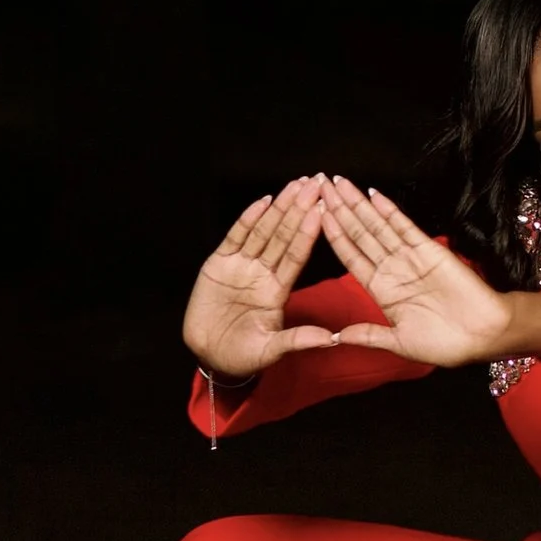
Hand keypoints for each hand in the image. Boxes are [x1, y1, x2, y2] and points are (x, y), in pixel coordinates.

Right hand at [181, 180, 343, 379]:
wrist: (209, 356)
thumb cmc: (243, 355)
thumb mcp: (271, 350)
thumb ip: (297, 340)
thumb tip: (330, 339)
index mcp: (279, 289)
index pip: (297, 255)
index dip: (310, 232)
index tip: (325, 210)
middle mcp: (263, 272)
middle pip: (284, 236)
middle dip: (299, 209)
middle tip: (316, 184)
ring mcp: (241, 266)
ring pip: (263, 232)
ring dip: (279, 208)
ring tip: (295, 186)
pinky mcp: (218, 264)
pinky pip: (235, 238)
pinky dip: (247, 220)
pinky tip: (262, 202)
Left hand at [316, 180, 517, 370]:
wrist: (483, 335)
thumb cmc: (444, 343)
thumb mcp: (400, 343)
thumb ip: (369, 335)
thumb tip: (336, 337)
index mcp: (380, 290)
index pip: (350, 256)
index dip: (332, 235)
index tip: (314, 215)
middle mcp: (391, 269)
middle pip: (359, 234)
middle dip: (339, 210)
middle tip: (320, 184)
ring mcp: (409, 257)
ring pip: (377, 226)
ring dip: (358, 204)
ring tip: (339, 183)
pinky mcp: (430, 249)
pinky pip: (405, 227)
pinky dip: (389, 211)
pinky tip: (374, 195)